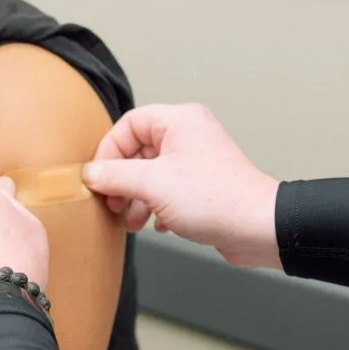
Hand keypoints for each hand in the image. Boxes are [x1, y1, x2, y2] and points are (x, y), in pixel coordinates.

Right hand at [81, 104, 280, 268]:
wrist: (258, 228)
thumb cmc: (216, 199)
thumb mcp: (153, 185)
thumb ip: (116, 176)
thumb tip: (90, 173)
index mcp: (179, 121)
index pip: (129, 124)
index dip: (108, 151)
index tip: (97, 178)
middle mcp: (189, 135)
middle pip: (138, 150)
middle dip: (122, 180)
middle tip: (112, 202)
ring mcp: (197, 161)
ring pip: (152, 173)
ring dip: (136, 198)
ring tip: (130, 220)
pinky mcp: (203, 185)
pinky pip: (168, 189)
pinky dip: (156, 206)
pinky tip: (156, 225)